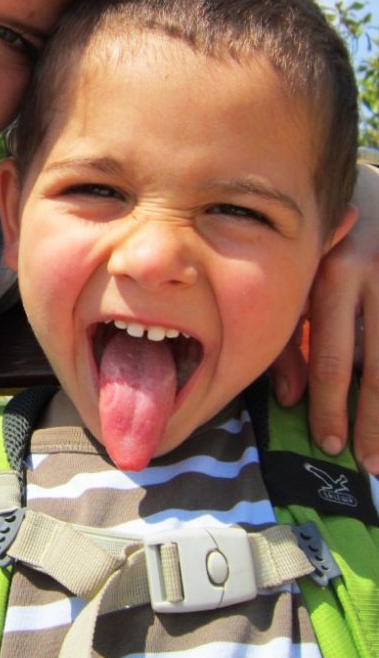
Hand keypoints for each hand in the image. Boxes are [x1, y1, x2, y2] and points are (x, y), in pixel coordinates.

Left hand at [272, 162, 378, 473]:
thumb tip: (287, 397)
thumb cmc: (327, 243)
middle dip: (371, 421)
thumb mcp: (299, 277)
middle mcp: (373, 278)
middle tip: (369, 464)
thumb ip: (288, 333)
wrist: (376, 192)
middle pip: (376, 367)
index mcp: (331, 277)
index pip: (332, 357)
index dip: (331, 405)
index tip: (329, 443)